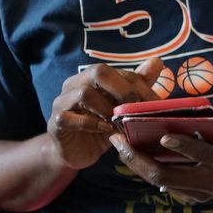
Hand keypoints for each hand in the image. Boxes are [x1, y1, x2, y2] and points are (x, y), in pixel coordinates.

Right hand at [47, 57, 164, 171]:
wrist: (77, 151)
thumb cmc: (101, 125)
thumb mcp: (122, 107)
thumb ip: (137, 86)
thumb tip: (156, 61)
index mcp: (92, 77)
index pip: (118, 72)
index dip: (139, 85)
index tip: (156, 103)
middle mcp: (75, 84)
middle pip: (98, 71)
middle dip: (123, 89)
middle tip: (136, 107)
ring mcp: (62, 102)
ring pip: (84, 93)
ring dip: (107, 108)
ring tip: (119, 121)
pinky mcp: (56, 122)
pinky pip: (69, 117)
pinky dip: (91, 123)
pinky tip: (105, 130)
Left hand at [122, 109, 212, 201]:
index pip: (200, 155)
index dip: (181, 146)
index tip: (163, 135)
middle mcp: (209, 181)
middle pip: (166, 175)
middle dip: (138, 159)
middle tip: (119, 141)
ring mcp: (198, 193)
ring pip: (160, 182)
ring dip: (136, 165)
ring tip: (120, 146)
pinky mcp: (191, 197)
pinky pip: (164, 185)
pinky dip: (146, 171)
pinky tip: (134, 156)